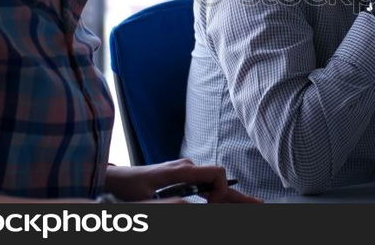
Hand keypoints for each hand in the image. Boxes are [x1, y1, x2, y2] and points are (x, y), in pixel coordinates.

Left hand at [104, 159, 261, 202]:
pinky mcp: (182, 179)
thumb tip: (199, 204)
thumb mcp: (148, 200)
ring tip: (252, 205)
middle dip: (240, 195)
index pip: (217, 173)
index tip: (214, 204)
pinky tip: (224, 204)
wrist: (114, 178)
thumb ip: (173, 203)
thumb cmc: (128, 188)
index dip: (223, 189)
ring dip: (231, 198)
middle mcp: (188, 169)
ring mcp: (186, 173)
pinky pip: (205, 188)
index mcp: (183, 171)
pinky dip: (218, 197)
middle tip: (260, 205)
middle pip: (221, 181)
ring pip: (215, 186)